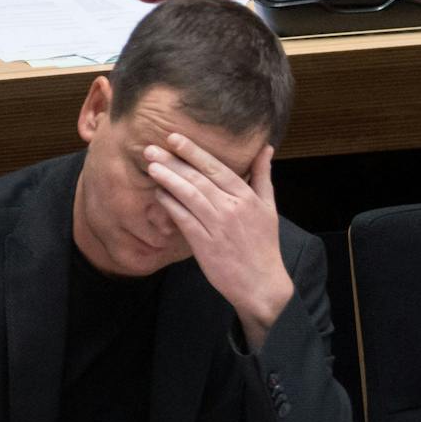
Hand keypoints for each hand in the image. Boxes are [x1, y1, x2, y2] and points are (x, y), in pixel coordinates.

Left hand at [144, 135, 294, 351]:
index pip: (217, 168)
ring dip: (168, 179)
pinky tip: (159, 194)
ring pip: (189, 195)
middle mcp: (232, 208)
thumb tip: (266, 148)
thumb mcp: (269, 207)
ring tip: (151, 166)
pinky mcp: (204, 244)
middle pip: (199, 178)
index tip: (175, 138)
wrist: (261, 283)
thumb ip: (263, 176)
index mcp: (247, 197)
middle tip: (152, 147)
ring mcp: (217, 226)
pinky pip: (183, 219)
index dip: (194, 152)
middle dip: (174, 161)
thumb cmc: (264, 244)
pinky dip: (170, 205)